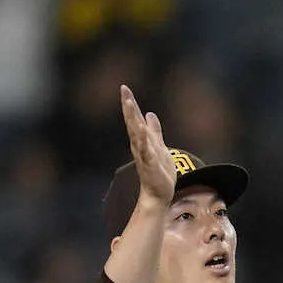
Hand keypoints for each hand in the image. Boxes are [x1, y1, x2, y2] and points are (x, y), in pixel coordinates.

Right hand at [120, 85, 175, 205]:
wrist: (158, 194)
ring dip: (132, 118)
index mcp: (141, 140)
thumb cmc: (158, 172)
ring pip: (136, 133)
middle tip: (124, 90)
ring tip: (129, 104)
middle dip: (129, 106)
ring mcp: (143, 154)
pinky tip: (141, 131)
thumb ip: (154, 131)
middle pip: (132, 122)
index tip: (124, 88)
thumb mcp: (159, 146)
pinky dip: (143, 141)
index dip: (130, 104)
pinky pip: (146, 151)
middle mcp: (139, 145)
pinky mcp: (149, 165)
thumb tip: (150, 114)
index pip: (134, 119)